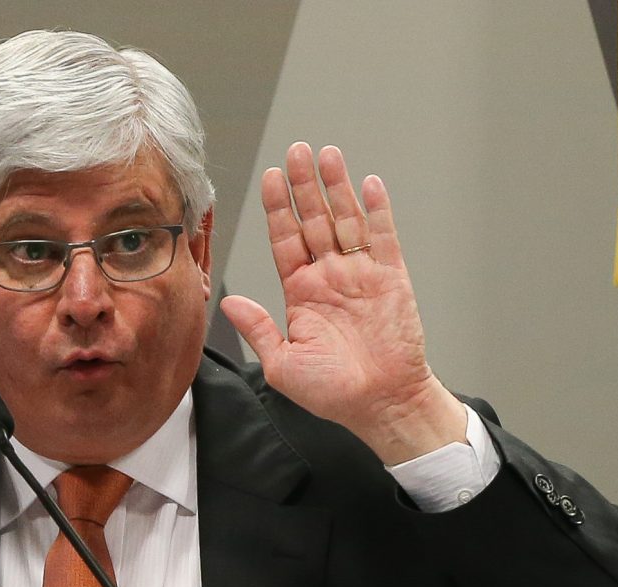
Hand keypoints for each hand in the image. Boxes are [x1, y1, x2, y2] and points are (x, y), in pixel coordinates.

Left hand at [221, 142, 465, 463]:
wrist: (380, 404)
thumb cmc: (332, 391)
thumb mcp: (281, 363)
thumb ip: (257, 328)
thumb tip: (227, 302)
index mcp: (300, 291)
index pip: (285, 239)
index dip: (278, 208)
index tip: (270, 177)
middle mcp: (328, 276)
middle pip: (314, 219)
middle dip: (303, 185)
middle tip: (296, 151)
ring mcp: (360, 274)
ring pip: (346, 220)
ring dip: (336, 188)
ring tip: (327, 155)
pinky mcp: (390, 278)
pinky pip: (383, 237)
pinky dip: (377, 210)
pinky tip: (368, 184)